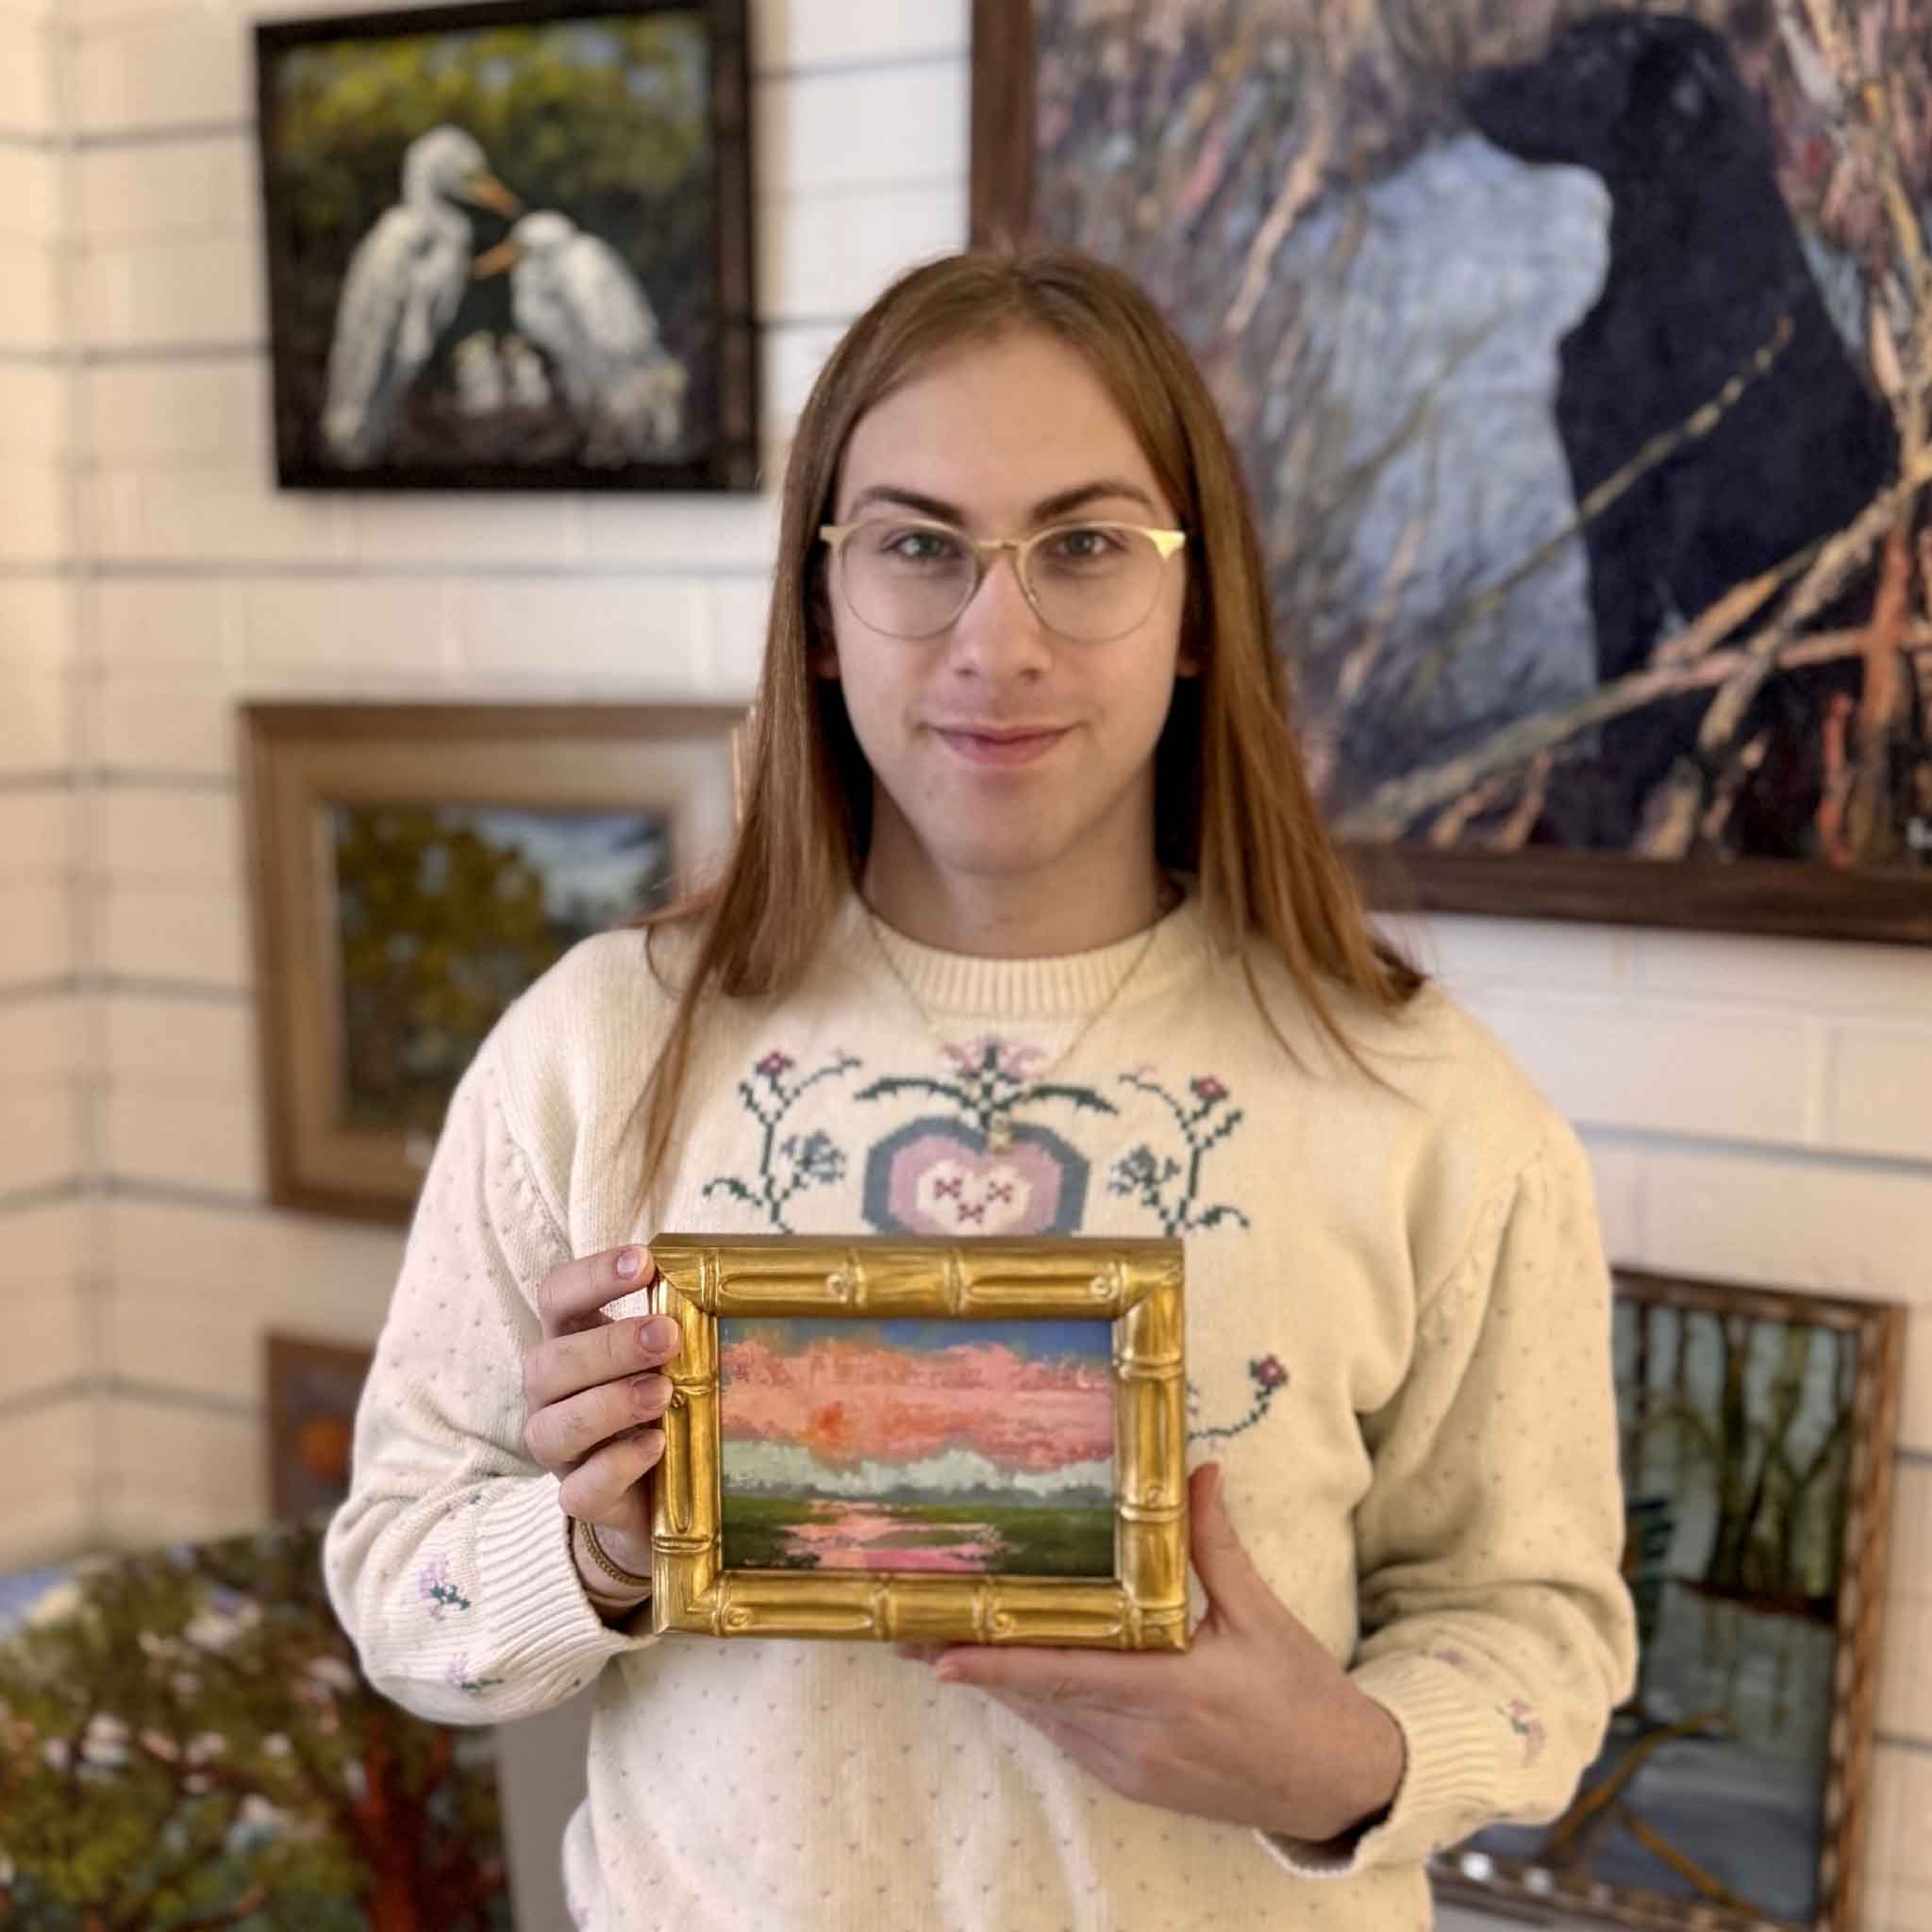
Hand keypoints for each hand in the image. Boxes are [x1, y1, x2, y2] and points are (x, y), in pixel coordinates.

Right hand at [521, 1243, 677, 1575]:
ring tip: (663, 1391)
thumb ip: (680, 1326)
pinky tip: (655, 1445)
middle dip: (610, 1345)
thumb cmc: (659, 1404)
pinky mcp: (580, 1498)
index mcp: (568, 1343)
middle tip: (667, 1335)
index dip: (592, 1276)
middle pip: (550, 1361)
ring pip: (554, 1426)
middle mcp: (550, 1394)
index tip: (643, 1262)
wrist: (654, 1495)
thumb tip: (730, 1289)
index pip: (557, 1297)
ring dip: (609, 1403)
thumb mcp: (667, 1359)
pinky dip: (616, 1464)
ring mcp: (559, 1451)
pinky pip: (581, 1488)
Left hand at [902, 1463, 1404, 1844]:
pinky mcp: (1131, 1780)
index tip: (937, 1655)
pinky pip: (1067, 1734)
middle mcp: (1138, 1736)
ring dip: (999, 1682)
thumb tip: (1195, 1470)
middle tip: (906, 1629)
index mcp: (1171, 1691)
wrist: (1336, 1784)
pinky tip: (1008, 1668)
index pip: (1066, 1676)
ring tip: (936, 1640)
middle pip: (1038, 1695)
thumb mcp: (1263, 1615)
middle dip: (973, 1663)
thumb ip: (1216, 1546)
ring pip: (1046, 1716)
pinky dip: (1036, 1700)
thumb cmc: (1302, 1695)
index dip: (998, 1667)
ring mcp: (1130, 1766)